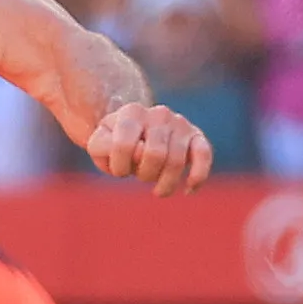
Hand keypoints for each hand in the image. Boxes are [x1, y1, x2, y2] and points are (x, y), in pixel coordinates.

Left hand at [88, 98, 213, 191]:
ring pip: (177, 162)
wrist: (135, 129)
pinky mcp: (196, 135)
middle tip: (140, 175)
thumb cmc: (114, 143)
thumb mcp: (98, 145)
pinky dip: (198, 176)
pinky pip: (204, 155)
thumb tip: (141, 151)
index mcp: (131, 113)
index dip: (120, 167)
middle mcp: (158, 113)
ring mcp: (179, 123)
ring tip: (158, 188)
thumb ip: (104, 147)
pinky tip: (188, 190)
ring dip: (165, 184)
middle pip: (155, 155)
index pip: (125, 146)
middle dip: (145, 175)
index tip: (119, 171)